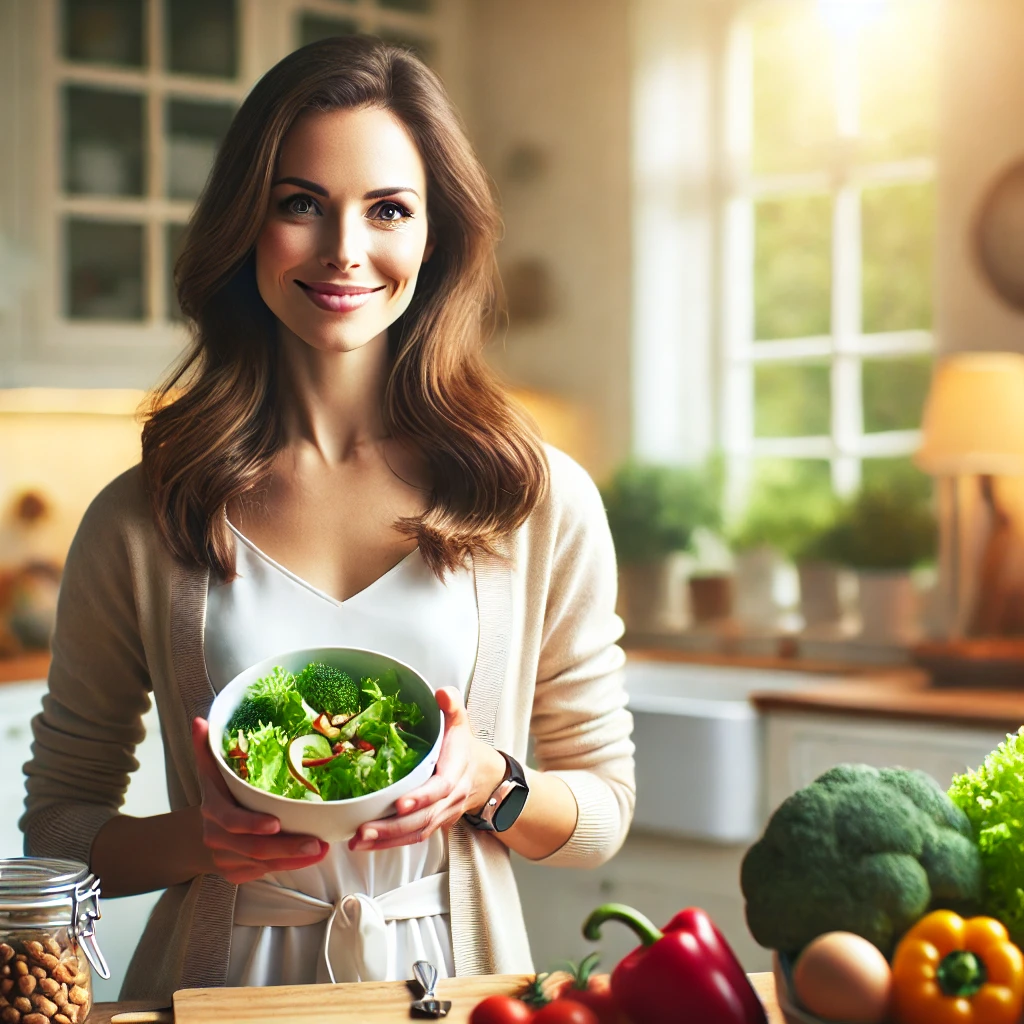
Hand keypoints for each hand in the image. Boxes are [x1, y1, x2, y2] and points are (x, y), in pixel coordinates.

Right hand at [191, 717, 328, 882]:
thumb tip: (199, 719)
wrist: (198, 835)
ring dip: (294, 859)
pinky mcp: (238, 873)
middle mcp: (218, 837)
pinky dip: (290, 866)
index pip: (232, 821)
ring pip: (263, 863)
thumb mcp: (211, 771)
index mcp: (213, 809)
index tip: (277, 824)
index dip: (252, 824)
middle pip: (253, 848)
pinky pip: (266, 872)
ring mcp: (227, 859)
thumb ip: (208, 748)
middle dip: (287, 847)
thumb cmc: (217, 795)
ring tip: (322, 849)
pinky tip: (311, 858)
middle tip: (317, 843)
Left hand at [348, 687, 506, 851]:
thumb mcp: (460, 721)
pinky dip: (390, 843)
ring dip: (387, 839)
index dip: (422, 796)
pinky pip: (413, 838)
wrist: (482, 774)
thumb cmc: (462, 746)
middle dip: (393, 827)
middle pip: (424, 817)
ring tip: (359, 840)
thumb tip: (440, 693)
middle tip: (364, 830)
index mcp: (456, 770)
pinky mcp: (433, 823)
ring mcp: (443, 814)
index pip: (442, 787)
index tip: (400, 803)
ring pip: (417, 831)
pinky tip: (368, 843)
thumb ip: (451, 705)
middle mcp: (451, 797)